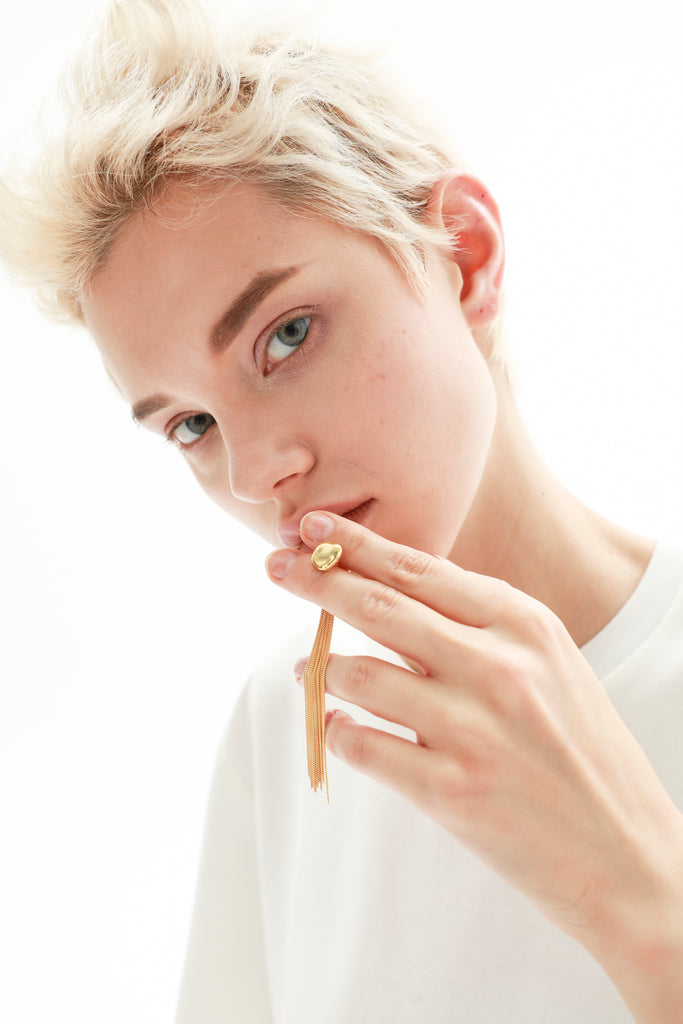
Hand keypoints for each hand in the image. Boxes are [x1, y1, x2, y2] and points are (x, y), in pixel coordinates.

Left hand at [266, 512, 682, 1014]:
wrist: (626, 853)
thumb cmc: (583, 750)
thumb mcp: (550, 664)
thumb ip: (480, 625)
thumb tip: (393, 589)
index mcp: (524, 626)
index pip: (420, 569)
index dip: (356, 545)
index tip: (313, 528)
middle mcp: (496, 667)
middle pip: (379, 607)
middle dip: (317, 581)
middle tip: (276, 567)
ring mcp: (471, 730)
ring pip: (359, 674)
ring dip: (318, 666)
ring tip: (305, 667)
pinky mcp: (449, 791)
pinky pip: (361, 743)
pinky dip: (335, 728)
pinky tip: (330, 721)